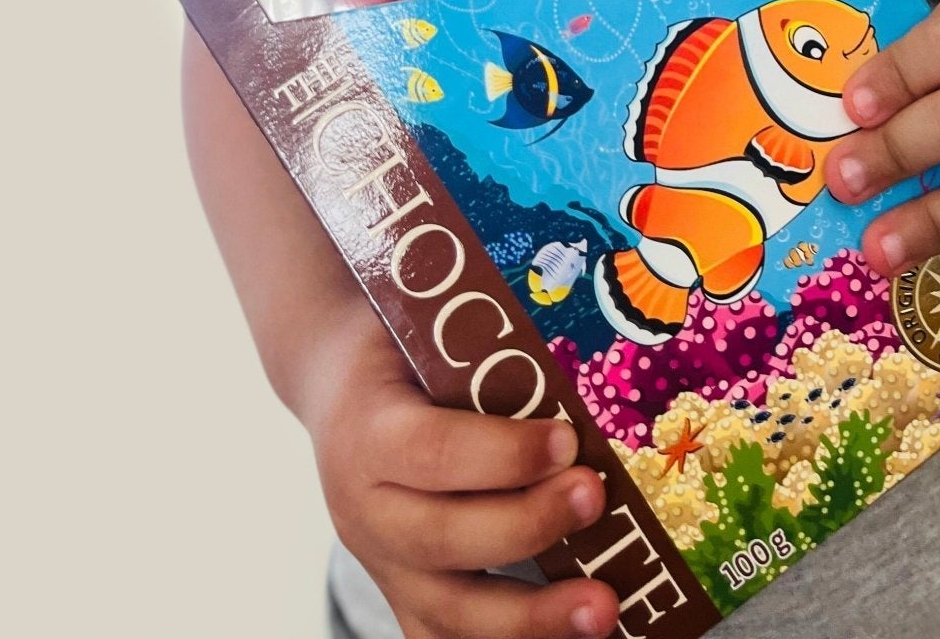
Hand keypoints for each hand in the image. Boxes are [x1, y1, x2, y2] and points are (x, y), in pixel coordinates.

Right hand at [301, 311, 620, 638]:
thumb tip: (577, 362)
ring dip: (531, 619)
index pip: (432, 452)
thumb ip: (486, 350)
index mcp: (366, 429)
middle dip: (528, 526)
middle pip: (441, 539)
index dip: (502, 454)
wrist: (335, 386)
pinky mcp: (403, 595)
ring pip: (448, 613)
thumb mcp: (427, 329)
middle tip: (594, 497)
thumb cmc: (400, 349)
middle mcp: (363, 508)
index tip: (567, 439)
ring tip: (603, 609)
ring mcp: (381, 563)